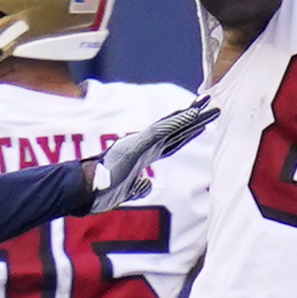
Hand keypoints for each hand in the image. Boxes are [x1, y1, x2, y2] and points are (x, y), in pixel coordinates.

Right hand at [88, 98, 217, 211]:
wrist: (84, 192)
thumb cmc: (100, 193)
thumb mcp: (126, 192)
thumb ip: (138, 188)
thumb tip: (147, 185)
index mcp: (143, 157)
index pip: (170, 142)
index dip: (186, 132)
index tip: (201, 122)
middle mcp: (144, 147)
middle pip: (175, 131)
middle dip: (194, 119)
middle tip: (212, 106)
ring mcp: (140, 144)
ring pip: (171, 126)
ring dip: (191, 115)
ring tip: (208, 104)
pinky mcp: (136, 145)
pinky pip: (161, 131)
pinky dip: (177, 122)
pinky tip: (191, 114)